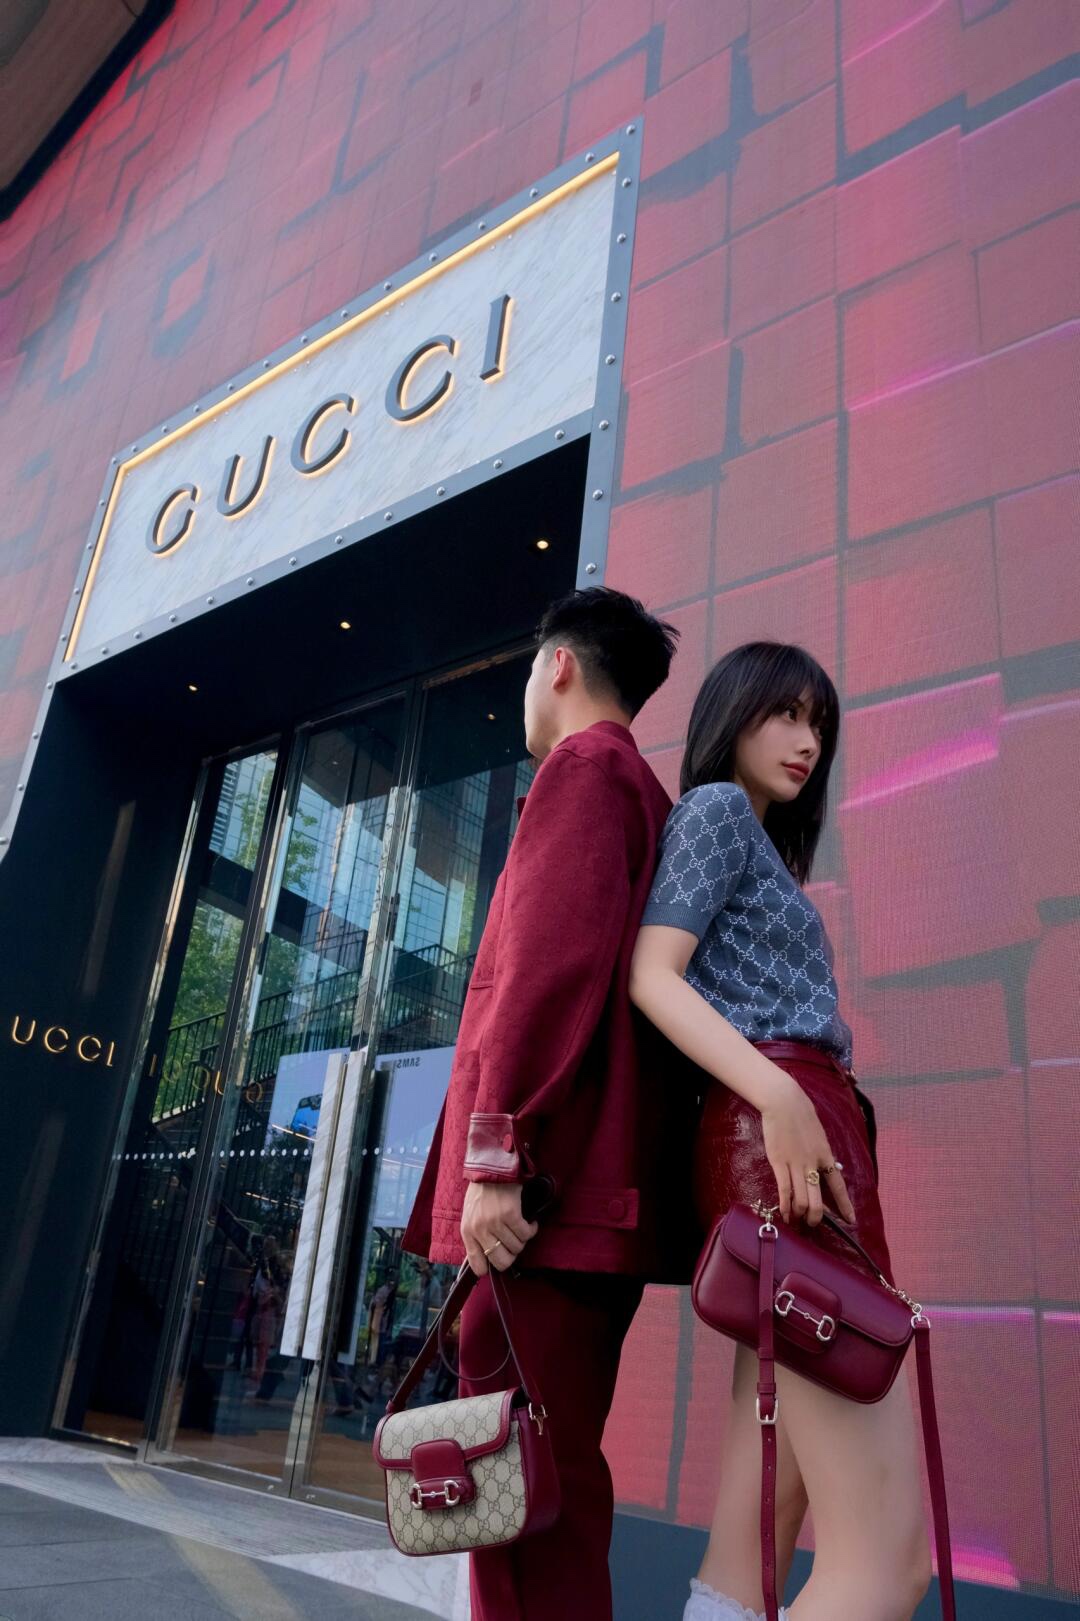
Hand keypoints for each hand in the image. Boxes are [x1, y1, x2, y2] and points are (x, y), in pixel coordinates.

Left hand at [461, 1182, 538, 1274]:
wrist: (492, 1167)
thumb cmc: (481, 1191)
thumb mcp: (470, 1215)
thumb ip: (475, 1235)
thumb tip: (484, 1258)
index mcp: (467, 1231)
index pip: (477, 1265)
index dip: (491, 1267)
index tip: (500, 1261)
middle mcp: (480, 1229)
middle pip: (501, 1261)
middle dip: (512, 1256)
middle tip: (514, 1245)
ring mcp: (495, 1222)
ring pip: (517, 1247)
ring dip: (523, 1240)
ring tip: (521, 1228)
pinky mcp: (510, 1214)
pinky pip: (526, 1234)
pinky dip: (531, 1229)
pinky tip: (530, 1223)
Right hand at [760, 1072, 856, 1227]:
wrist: (784, 1102)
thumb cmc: (801, 1116)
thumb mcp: (818, 1135)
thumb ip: (821, 1153)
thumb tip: (825, 1168)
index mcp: (826, 1156)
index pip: (838, 1186)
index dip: (845, 1205)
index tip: (850, 1221)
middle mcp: (813, 1163)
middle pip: (818, 1200)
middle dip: (816, 1217)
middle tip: (812, 1223)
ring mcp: (795, 1164)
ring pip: (801, 1200)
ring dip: (800, 1214)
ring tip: (796, 1219)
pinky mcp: (779, 1162)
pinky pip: (784, 1190)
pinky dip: (785, 1206)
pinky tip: (784, 1213)